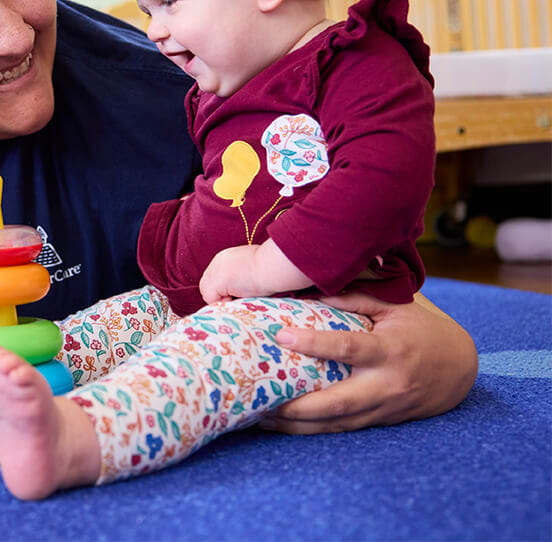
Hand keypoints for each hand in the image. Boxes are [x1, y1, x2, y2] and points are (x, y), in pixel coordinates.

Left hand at [199, 240, 311, 302]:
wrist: (273, 265)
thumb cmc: (270, 267)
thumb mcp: (253, 268)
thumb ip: (241, 275)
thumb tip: (239, 289)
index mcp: (226, 258)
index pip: (215, 278)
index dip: (224, 289)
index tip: (238, 294)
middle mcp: (217, 262)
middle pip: (207, 286)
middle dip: (220, 296)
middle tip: (238, 298)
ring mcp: (215, 271)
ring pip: (207, 293)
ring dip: (222, 300)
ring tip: (240, 297)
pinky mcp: (217, 281)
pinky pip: (211, 300)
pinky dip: (224, 303)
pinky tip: (239, 297)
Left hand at [260, 291, 477, 433]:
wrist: (460, 368)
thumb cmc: (421, 327)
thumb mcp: (396, 305)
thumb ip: (356, 297)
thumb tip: (313, 288)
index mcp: (391, 350)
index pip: (348, 347)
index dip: (315, 343)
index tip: (281, 335)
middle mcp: (387, 385)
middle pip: (338, 402)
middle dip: (297, 405)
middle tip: (259, 396)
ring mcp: (384, 408)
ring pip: (336, 424)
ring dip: (296, 425)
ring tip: (258, 416)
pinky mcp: (379, 421)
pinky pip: (341, 429)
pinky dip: (310, 430)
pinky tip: (281, 426)